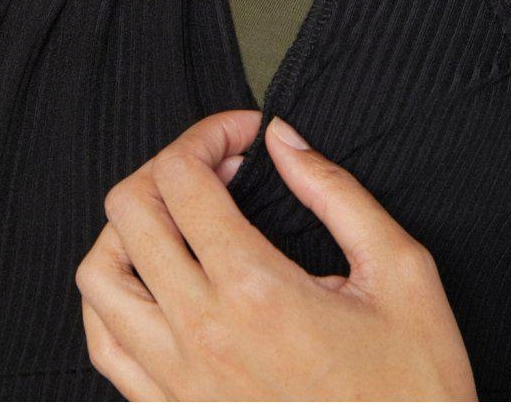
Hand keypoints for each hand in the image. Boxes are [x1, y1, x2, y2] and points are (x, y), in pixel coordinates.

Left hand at [76, 110, 477, 401]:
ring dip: (128, 228)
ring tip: (178, 218)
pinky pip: (103, 344)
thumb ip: (336, 192)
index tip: (244, 135)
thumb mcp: (401, 273)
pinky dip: (111, 296)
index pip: (183, 178)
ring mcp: (177, 382)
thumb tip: (285, 140)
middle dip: (167, 165)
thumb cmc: (412, 391)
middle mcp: (202, 334)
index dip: (208, 133)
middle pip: (128, 212)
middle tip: (214, 166)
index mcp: (256, 291)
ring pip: (98, 277)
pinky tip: (153, 279)